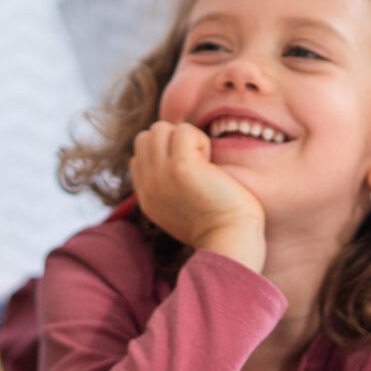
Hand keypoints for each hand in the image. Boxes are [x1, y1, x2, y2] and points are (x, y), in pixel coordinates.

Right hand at [130, 121, 265, 263]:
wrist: (230, 241)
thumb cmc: (218, 225)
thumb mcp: (181, 209)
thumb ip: (168, 187)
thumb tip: (172, 161)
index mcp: (146, 196)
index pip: (140, 156)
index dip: (165, 154)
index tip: (189, 172)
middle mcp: (147, 185)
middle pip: (147, 137)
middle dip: (172, 141)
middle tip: (197, 164)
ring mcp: (160, 174)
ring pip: (160, 128)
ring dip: (185, 138)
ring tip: (203, 162)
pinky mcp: (180, 166)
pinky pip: (184, 130)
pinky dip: (200, 140)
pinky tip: (210, 163)